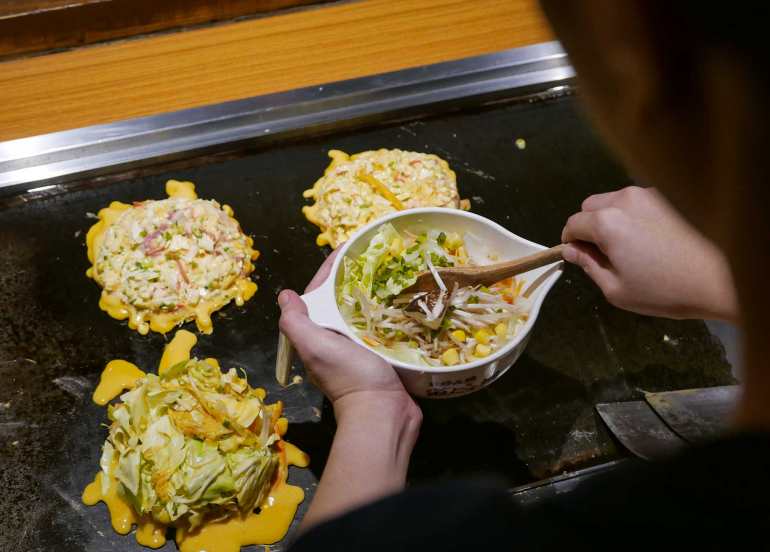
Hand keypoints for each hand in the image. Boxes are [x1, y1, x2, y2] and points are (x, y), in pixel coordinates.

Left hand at [279, 251, 421, 530]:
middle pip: (339, 300)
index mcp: (316, 335)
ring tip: (388, 271)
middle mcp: (333, 340)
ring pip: (360, 312)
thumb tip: (285, 295)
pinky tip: (400, 300)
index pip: (318, 293)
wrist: (383, 414)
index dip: (329, 269)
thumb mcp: (315, 346)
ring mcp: (357, 349)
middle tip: (373, 256)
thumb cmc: (349, 377)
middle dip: (352, 277)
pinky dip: (386, 311)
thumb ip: (295, 323)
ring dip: (370, 293)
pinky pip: (380, 326)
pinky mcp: (380, 356)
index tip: (348, 249)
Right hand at [562, 186, 737, 321]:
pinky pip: (637, 202)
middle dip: (589, 227)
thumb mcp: (616, 289)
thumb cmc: (665, 290)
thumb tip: (570, 251)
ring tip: (631, 247)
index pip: (572, 224)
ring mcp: (648, 194)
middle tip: (605, 254)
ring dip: (612, 219)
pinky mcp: (668, 197)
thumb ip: (588, 265)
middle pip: (590, 206)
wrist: (722, 279)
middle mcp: (624, 200)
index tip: (579, 257)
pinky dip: (634, 216)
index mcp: (606, 222)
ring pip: (614, 201)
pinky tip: (652, 239)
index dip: (571, 242)